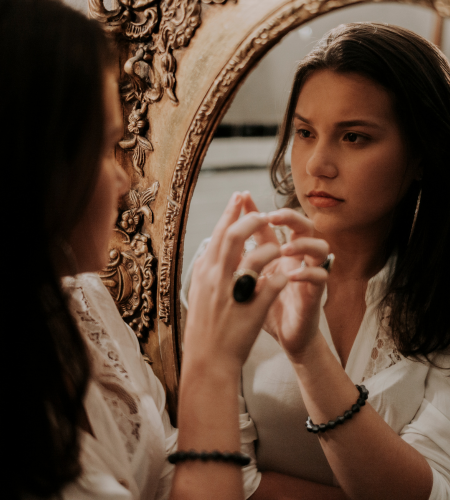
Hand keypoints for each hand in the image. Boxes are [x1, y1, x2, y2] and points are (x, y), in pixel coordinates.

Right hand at [184, 192, 287, 372]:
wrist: (208, 360)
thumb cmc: (204, 326)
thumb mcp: (200, 291)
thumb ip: (209, 267)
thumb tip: (215, 244)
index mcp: (204, 272)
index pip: (218, 233)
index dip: (231, 212)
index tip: (240, 196)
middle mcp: (215, 278)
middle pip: (234, 236)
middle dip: (250, 219)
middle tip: (263, 213)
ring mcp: (234, 294)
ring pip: (256, 257)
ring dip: (271, 248)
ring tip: (279, 247)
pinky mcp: (253, 310)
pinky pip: (273, 284)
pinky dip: (281, 276)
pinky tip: (286, 276)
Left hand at [242, 192, 328, 361]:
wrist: (285, 338)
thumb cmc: (267, 308)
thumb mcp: (249, 282)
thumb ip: (240, 262)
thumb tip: (218, 242)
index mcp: (278, 254)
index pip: (270, 226)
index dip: (257, 210)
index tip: (242, 197)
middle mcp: (297, 259)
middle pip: (303, 226)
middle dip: (289, 217)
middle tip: (271, 217)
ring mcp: (309, 275)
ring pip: (320, 247)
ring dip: (302, 244)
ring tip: (284, 248)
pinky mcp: (315, 294)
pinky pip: (320, 277)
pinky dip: (309, 273)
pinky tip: (293, 276)